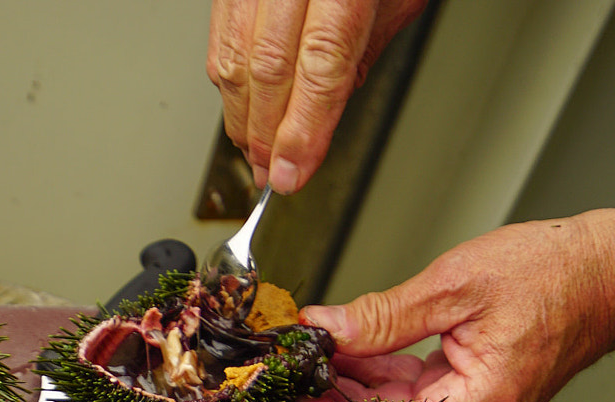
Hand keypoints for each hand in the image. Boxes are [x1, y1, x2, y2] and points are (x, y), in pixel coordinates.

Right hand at [207, 0, 425, 192]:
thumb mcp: (394, 3)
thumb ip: (354, 62)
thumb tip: (317, 126)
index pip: (320, 66)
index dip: (303, 129)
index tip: (294, 173)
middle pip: (269, 67)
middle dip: (267, 134)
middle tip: (272, 173)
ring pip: (235, 56)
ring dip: (242, 117)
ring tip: (256, 153)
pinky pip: (220, 36)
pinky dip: (227, 82)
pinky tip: (241, 108)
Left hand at [300, 203, 614, 401]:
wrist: (608, 273)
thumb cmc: (556, 276)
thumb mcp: (455, 285)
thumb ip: (384, 315)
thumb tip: (327, 328)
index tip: (288, 395)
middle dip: (329, 397)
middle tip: (284, 373)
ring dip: (350, 384)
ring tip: (307, 358)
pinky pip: (413, 397)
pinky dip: (379, 377)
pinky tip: (344, 357)